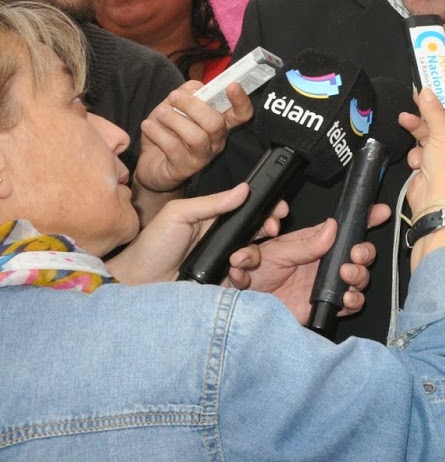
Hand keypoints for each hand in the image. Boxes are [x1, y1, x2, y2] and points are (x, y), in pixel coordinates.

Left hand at [105, 184, 284, 284]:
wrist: (138, 284)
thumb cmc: (152, 246)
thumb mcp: (179, 214)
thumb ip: (212, 202)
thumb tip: (244, 189)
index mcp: (214, 219)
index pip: (247, 209)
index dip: (265, 207)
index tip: (279, 208)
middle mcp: (222, 239)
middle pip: (257, 232)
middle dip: (268, 229)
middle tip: (270, 229)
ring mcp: (223, 262)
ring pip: (254, 256)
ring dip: (253, 255)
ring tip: (238, 258)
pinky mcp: (221, 282)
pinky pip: (244, 280)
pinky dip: (244, 277)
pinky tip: (234, 273)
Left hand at [132, 81, 253, 214]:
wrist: (150, 163)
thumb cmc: (167, 131)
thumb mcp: (175, 106)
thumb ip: (187, 93)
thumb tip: (196, 87)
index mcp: (220, 123)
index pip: (241, 114)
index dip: (241, 100)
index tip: (232, 85)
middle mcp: (216, 141)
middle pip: (216, 123)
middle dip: (193, 106)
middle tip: (173, 96)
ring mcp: (202, 157)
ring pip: (196, 137)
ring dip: (174, 120)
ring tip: (159, 112)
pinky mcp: (184, 169)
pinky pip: (174, 148)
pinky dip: (158, 132)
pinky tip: (147, 125)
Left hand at [245, 205, 393, 323]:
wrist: (242, 306)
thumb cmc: (253, 274)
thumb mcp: (276, 252)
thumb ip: (305, 244)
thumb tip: (332, 228)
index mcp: (315, 243)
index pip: (346, 227)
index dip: (366, 218)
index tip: (380, 211)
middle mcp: (325, 262)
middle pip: (359, 253)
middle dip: (365, 251)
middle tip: (355, 254)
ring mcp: (327, 284)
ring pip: (359, 277)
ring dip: (360, 275)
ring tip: (347, 275)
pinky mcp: (325, 305)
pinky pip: (350, 303)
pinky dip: (354, 300)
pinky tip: (346, 298)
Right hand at [399, 84, 444, 221]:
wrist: (433, 201)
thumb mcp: (443, 134)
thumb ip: (434, 111)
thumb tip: (427, 92)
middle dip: (434, 111)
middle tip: (423, 94)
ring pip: (431, 134)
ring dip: (419, 129)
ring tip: (406, 119)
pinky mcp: (431, 165)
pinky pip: (422, 150)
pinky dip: (418, 154)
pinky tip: (418, 161)